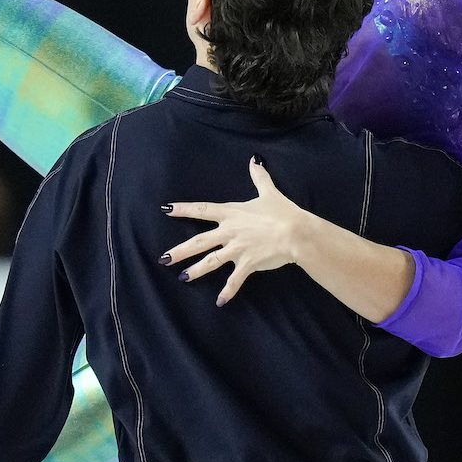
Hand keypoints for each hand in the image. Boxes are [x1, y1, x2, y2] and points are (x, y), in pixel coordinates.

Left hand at [163, 158, 321, 306]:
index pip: (203, 210)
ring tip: (182, 277)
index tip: (166, 210)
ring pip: (211, 261)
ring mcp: (237, 249)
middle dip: (181, 250)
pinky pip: (234, 280)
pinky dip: (227, 291)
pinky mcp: (248, 264)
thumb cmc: (283, 212)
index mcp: (232, 213)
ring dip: (196, 270)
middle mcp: (230, 232)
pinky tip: (220, 302)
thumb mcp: (269, 192)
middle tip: (164, 258)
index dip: (184, 209)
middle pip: (200, 241)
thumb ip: (259, 177)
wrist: (296, 233)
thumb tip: (254, 160)